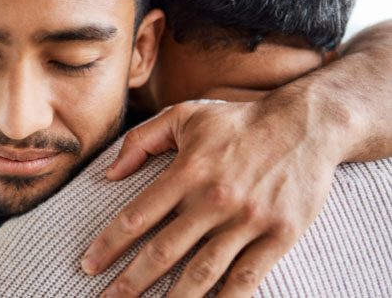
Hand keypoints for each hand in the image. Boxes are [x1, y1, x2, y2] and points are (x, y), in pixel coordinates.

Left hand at [81, 98, 341, 296]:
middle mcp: (215, 199)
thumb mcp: (185, 115)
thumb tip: (109, 174)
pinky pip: (246, 278)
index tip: (89, 265)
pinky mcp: (279, 236)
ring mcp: (248, 220)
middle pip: (164, 251)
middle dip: (131, 282)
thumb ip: (141, 140)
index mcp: (188, 171)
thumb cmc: (237, 121)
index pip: (137, 216)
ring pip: (202, 272)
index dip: (109, 245)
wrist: (307, 124)